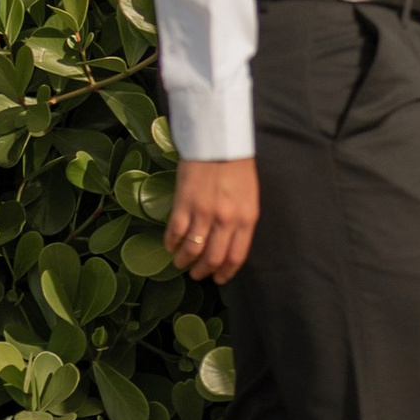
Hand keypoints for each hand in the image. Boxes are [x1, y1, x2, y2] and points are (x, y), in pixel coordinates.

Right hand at [165, 156, 258, 284]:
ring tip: (180, 262)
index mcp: (246, 218)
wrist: (219, 141)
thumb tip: (230, 242)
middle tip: (196, 273)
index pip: (236, 256)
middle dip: (203, 271)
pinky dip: (171, 243)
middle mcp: (226, 220)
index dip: (225, 272)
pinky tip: (170, 245)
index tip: (218, 278)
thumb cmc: (237, 166)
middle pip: (213, 258)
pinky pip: (175, 233)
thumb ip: (242, 220)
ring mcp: (204, 213)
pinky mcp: (184, 204)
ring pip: (192, 250)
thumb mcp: (249, 196)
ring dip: (184, 261)